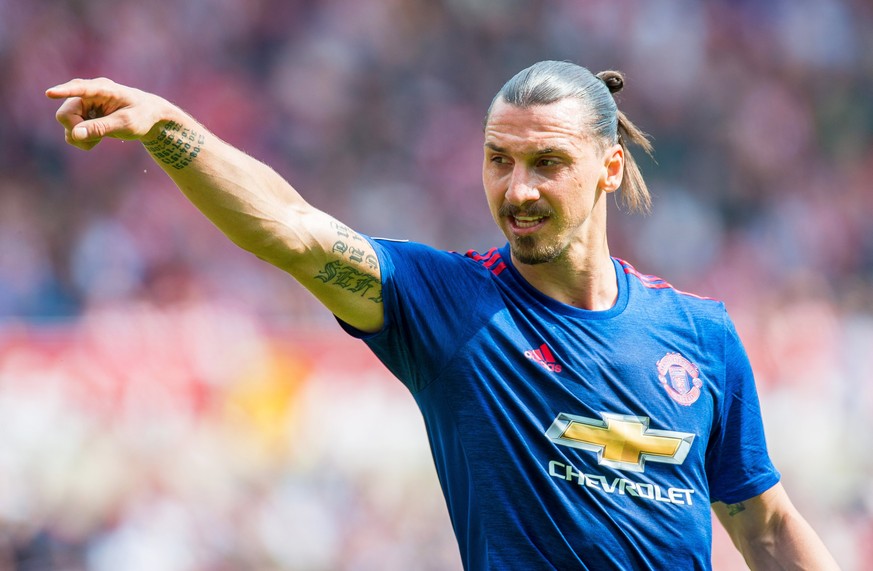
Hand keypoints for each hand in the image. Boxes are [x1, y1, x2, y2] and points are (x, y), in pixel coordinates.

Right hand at [46, 78, 164, 149]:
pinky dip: (82, 139)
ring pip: (65, 124)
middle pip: (65, 114)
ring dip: (81, 137)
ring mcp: (82, 105)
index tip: (49, 93)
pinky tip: (97, 138)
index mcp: (102, 89)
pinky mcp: (81, 115)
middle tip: (98, 136)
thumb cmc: (142, 115)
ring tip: (102, 136)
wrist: (149, 116)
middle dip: (77, 129)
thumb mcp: (126, 124)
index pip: (79, 89)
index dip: (64, 92)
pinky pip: (70, 132)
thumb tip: (75, 134)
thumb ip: (101, 128)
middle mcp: (87, 94)